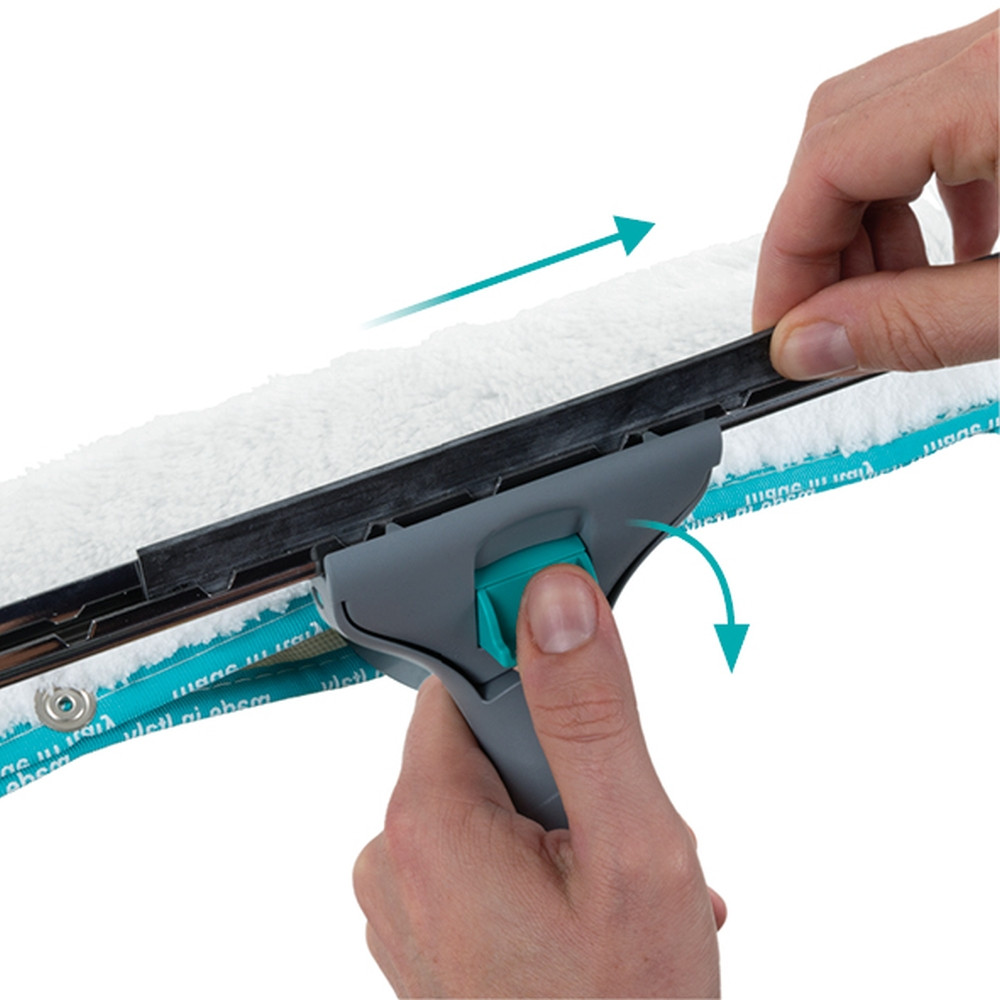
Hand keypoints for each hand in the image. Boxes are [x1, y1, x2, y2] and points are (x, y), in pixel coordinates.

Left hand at [353, 566, 724, 998]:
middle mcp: (396, 859)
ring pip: (495, 803)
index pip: (462, 683)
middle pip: (486, 745)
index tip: (585, 688)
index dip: (533, 678)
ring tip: (614, 888)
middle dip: (566, 772)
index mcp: (426, 822)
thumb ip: (590, 713)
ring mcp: (409, 904)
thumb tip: (556, 600)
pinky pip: (486, 857)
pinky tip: (593, 913)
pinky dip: (544, 866)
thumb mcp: (630, 848)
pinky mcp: (433, 932)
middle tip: (619, 832)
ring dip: (566, 825)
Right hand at [754, 12, 997, 378]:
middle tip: (831, 321)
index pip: (831, 163)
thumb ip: (920, 324)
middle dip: (818, 237)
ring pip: (887, 118)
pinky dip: (925, 187)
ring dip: (868, 216)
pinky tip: (952, 248)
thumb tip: (807, 342)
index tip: (781, 331)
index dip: (786, 260)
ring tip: (894, 294)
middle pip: (841, 129)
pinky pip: (946, 110)